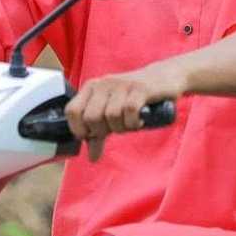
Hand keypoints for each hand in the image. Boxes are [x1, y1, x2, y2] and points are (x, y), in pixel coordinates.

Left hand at [64, 62, 185, 161]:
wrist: (164, 78)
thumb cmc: (134, 98)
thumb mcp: (112, 114)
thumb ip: (99, 134)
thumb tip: (92, 157)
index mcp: (91, 87)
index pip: (72, 111)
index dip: (80, 129)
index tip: (93, 135)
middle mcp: (104, 84)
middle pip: (91, 117)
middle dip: (103, 131)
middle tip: (116, 128)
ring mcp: (122, 85)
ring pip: (111, 116)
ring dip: (122, 127)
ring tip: (130, 122)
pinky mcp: (140, 88)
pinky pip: (129, 111)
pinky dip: (134, 122)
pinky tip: (139, 120)